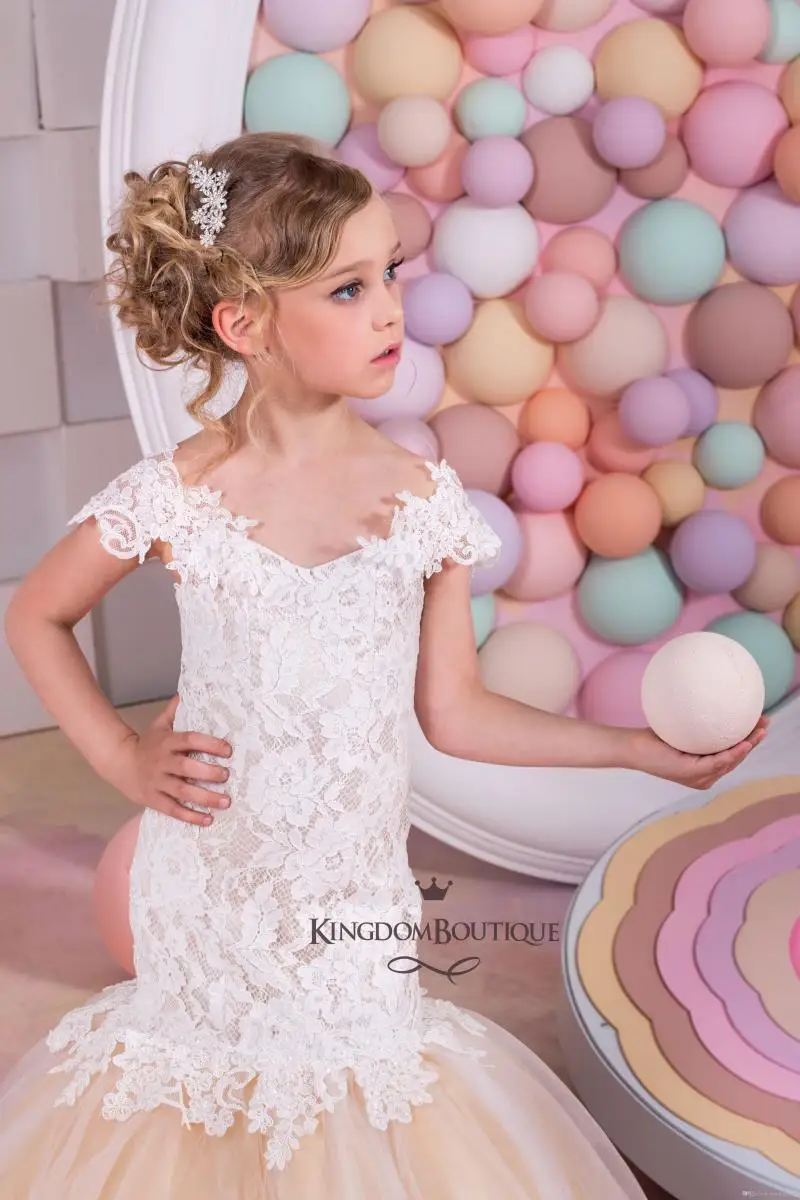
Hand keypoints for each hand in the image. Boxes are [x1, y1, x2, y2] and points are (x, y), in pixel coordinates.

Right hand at [111, 694, 232, 824]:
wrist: (119, 763)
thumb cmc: (148, 744)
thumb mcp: (159, 725)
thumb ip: (175, 711)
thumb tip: (188, 692)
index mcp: (167, 742)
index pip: (189, 740)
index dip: (209, 744)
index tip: (228, 750)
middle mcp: (162, 762)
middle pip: (186, 768)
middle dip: (208, 773)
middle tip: (227, 776)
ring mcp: (157, 782)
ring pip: (182, 791)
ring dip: (205, 798)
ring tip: (226, 802)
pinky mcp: (153, 799)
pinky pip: (173, 809)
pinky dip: (190, 816)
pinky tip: (208, 820)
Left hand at [625, 716, 768, 789]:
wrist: (632, 747)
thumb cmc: (654, 736)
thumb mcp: (681, 727)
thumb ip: (697, 722)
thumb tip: (709, 697)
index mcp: (705, 768)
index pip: (732, 754)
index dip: (749, 740)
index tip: (759, 722)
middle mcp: (705, 776)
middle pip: (736, 758)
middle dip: (754, 741)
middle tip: (765, 723)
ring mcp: (699, 777)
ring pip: (731, 761)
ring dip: (748, 746)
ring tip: (760, 730)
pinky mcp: (691, 774)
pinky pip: (717, 763)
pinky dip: (732, 753)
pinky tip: (743, 743)